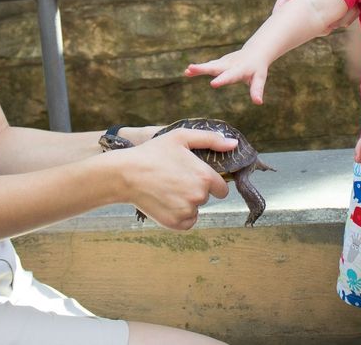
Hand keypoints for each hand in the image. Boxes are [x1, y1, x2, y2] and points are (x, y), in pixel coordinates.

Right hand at [118, 128, 236, 229]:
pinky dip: (179, 215)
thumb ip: (211, 139)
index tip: (194, 176)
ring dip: (187, 203)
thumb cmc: (153, 153)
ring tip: (167, 189)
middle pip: (206, 198)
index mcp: (205, 176)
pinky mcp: (175, 223)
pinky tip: (165, 201)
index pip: (222, 188)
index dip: (209, 182)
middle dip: (195, 190)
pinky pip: (187, 222)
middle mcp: (199, 196)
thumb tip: (234, 144)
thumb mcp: (181, 137)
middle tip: (175, 179)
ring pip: (195, 210)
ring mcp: (187, 211)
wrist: (126, 174)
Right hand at [184, 50, 270, 104]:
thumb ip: (256, 90)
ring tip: (187, 71)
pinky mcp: (218, 62)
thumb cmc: (257, 68)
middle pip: (215, 67)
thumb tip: (259, 103)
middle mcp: (229, 64)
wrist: (255, 52)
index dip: (222, 79)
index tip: (212, 84)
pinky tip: (187, 72)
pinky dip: (198, 68)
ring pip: (209, 65)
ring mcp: (223, 62)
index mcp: (240, 69)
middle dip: (203, 68)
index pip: (230, 75)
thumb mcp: (260, 78)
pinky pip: (208, 66)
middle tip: (190, 68)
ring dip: (198, 68)